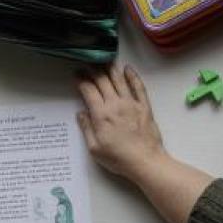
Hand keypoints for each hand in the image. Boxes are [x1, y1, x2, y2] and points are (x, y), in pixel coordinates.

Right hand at [76, 65, 165, 181]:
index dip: (81, 80)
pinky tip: (128, 69)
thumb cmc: (119, 159)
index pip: (88, 91)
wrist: (145, 162)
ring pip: (119, 80)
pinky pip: (138, 87)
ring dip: (110, 68)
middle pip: (102, 81)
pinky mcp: (144, 107)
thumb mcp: (95, 148)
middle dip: (92, 71)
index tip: (77, 75)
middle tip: (87, 65)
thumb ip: (87, 128)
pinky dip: (133, 76)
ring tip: (104, 61)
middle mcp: (115, 105)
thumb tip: (81, 113)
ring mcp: (131, 104)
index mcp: (101, 115)